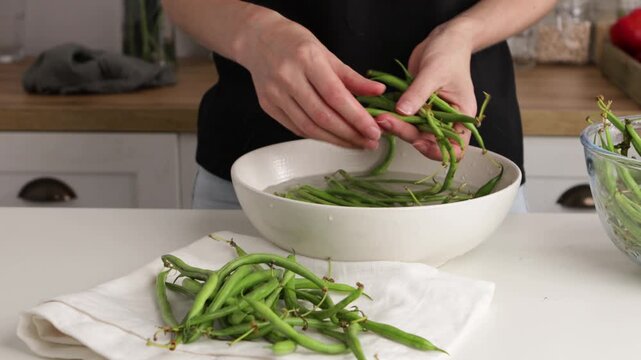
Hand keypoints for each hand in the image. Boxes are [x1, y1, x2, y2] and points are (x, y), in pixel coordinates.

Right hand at [236, 13, 384, 148]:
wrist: (257, 39)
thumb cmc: (294, 43)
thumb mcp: (326, 53)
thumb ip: (351, 77)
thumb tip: (378, 92)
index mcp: (307, 60)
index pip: (336, 96)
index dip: (357, 117)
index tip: (373, 130)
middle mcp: (289, 78)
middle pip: (323, 116)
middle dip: (350, 134)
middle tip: (370, 142)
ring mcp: (275, 94)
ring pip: (309, 127)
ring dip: (336, 140)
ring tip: (356, 143)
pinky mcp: (267, 106)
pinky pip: (296, 128)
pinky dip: (317, 135)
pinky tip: (333, 137)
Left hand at [374, 23, 475, 159]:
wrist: (445, 39)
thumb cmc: (449, 53)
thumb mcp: (434, 72)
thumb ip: (418, 94)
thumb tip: (403, 111)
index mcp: (461, 116)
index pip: (455, 147)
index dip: (437, 150)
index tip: (418, 141)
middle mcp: (447, 119)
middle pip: (428, 140)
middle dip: (406, 133)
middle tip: (386, 121)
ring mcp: (431, 114)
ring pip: (412, 131)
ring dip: (396, 126)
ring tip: (379, 117)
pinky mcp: (417, 107)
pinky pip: (405, 119)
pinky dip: (393, 117)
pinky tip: (380, 112)